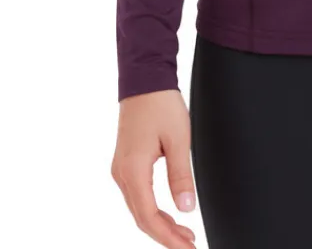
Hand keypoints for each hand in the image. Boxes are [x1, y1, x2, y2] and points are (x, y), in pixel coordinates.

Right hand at [111, 89, 197, 247]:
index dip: (168, 238)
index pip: (148, 217)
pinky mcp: (125, 164)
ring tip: (184, 233)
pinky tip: (169, 213)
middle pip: (141, 217)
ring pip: (139, 208)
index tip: (188, 247)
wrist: (144, 79)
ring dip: (160, 224)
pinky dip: (153, 209)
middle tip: (190, 244)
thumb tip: (186, 210)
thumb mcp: (179, 140)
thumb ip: (181, 176)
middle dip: (165, 235)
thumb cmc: (161, 104)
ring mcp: (121, 169)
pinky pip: (137, 196)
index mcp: (133, 171)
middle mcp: (121, 174)